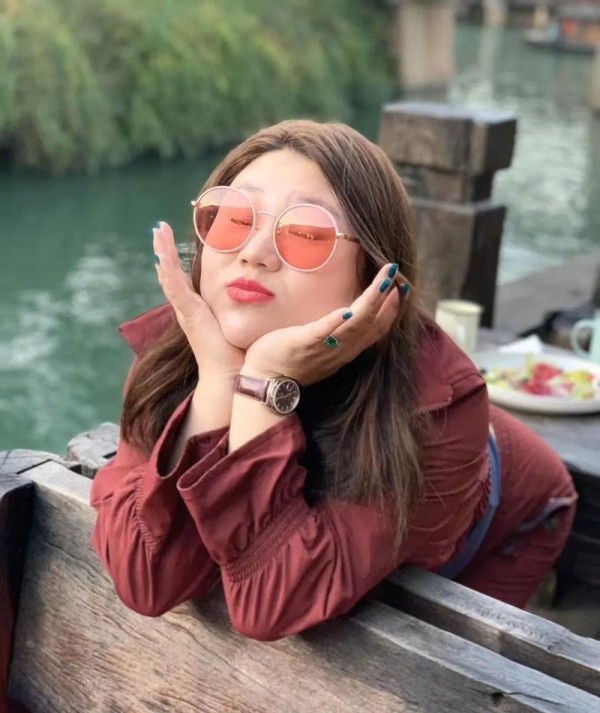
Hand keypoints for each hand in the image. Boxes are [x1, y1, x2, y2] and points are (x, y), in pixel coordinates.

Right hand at [152, 221, 244, 377]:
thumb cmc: (238, 353)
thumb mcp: (239, 321)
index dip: (178, 258)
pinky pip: (176, 288)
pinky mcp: (190, 315)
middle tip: (159, 228)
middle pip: (171, 273)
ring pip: (169, 276)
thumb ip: (244, 307)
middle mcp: (188, 308)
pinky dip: (168, 271)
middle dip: (164, 249)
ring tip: (157, 231)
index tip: (173, 238)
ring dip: (163, 252)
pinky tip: (162, 256)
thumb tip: (261, 291)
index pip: (184, 278)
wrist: (231, 376)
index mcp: (198, 308)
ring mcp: (186, 311)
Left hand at [243, 263, 409, 385]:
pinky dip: (336, 323)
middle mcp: (342, 350)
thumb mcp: (323, 348)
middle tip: (398, 275)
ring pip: (355, 325)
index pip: (377, 329)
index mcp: (348, 350)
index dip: (392, 309)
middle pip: (372, 324)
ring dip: (371, 302)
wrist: (266, 381)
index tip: (402, 287)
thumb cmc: (292, 360)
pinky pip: (322, 333)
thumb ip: (337, 333)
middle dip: (388, 300)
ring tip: (383, 281)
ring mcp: (324, 348)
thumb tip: (347, 312)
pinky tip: (347, 311)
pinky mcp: (303, 344)